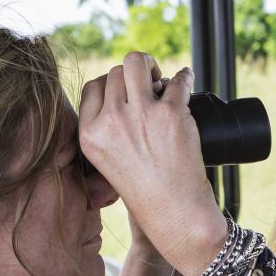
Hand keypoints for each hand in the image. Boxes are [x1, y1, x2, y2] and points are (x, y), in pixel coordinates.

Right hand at [79, 52, 225, 275]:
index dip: (112, 85)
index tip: (127, 93)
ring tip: (161, 80)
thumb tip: (121, 87)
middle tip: (149, 89)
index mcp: (90, 134)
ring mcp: (140, 115)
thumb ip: (105, 127)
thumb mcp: (107, 160)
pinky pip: (177, 80)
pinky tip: (185, 79)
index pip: (93, 87)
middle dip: (134, 76)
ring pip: (138, 63)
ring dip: (151, 66)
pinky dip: (184, 77)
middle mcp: (111, 122)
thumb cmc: (144, 188)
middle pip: (117, 72)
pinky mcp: (170, 114)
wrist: (174, 212)